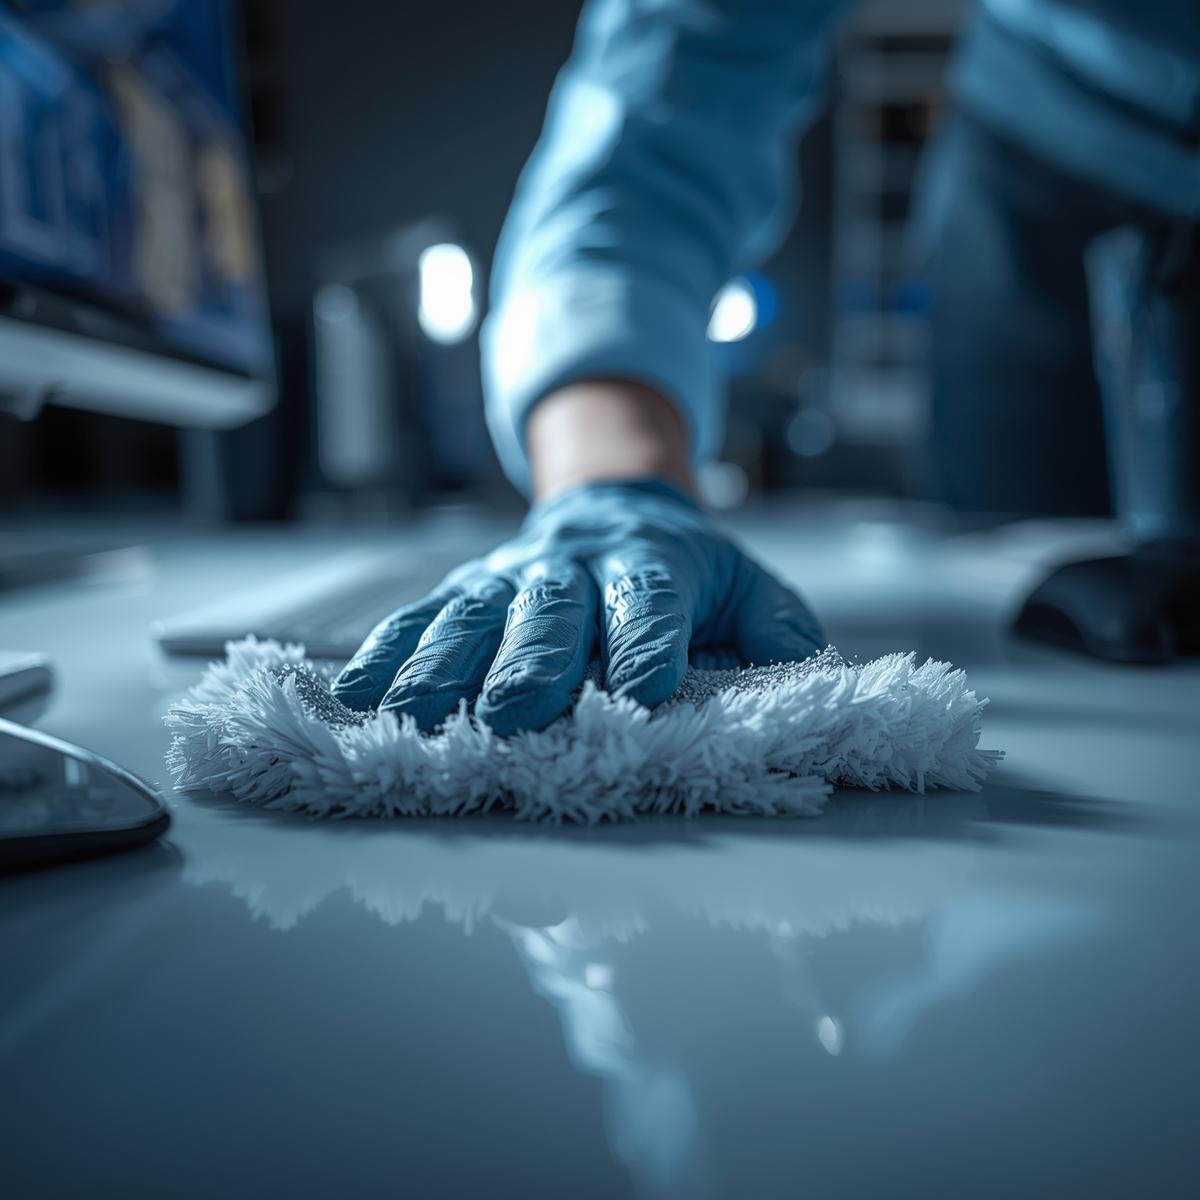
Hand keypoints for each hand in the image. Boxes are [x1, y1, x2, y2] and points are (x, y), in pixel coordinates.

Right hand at [332, 479, 824, 734]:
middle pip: (552, 609)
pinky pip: (422, 614)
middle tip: (517, 712)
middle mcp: (574, 567)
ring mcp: (513, 576)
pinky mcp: (468, 587)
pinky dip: (388, 650)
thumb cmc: (690, 571)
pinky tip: (356, 688)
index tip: (638, 691)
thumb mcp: (751, 589)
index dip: (646, 643)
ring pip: (474, 613)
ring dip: (443, 663)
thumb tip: (806, 688)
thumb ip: (780, 636)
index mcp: (653, 566)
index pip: (651, 602)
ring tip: (412, 712)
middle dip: (533, 660)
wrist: (616, 507)